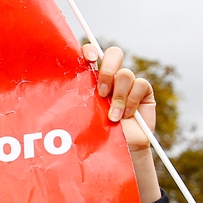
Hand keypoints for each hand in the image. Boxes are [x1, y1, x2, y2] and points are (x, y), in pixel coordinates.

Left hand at [82, 44, 160, 202]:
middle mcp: (111, 77)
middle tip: (101, 92)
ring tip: (113, 116)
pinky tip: (126, 115)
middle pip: (114, 53)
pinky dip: (131, 100)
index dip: (90, 50)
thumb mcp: (82, 113)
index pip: (92, 54)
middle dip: (108, 70)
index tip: (88, 59)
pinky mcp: (144, 92)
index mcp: (93, 77)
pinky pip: (140, 84)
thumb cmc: (94, 135)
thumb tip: (58, 83)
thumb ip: (78, 96)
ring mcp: (128, 84)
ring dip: (118, 96)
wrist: (118, 152)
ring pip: (126, 73)